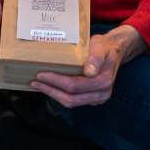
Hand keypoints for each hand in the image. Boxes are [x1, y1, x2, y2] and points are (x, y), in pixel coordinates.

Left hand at [31, 25, 145, 107]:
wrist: (114, 52)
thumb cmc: (104, 47)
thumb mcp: (100, 46)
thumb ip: (96, 58)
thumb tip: (89, 72)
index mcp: (103, 82)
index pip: (75, 86)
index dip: (57, 82)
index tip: (41, 75)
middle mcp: (101, 94)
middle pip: (71, 99)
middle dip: (51, 91)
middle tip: (35, 82)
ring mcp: (96, 98)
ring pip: (71, 103)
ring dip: (54, 95)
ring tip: (39, 86)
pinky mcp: (91, 99)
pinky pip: (74, 101)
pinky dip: (60, 95)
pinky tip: (50, 87)